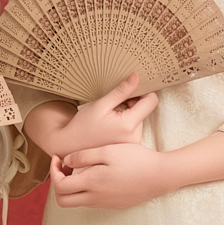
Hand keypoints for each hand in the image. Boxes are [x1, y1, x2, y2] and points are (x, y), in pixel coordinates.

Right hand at [25, 74, 158, 157]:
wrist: (72, 146)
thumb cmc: (83, 125)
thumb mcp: (101, 105)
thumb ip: (121, 91)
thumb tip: (137, 76)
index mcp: (128, 125)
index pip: (151, 102)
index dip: (143, 92)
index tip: (130, 90)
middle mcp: (134, 137)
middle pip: (145, 110)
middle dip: (133, 104)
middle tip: (114, 105)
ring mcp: (133, 144)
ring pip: (140, 119)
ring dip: (129, 114)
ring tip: (110, 118)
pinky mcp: (130, 148)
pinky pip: (135, 129)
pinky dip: (127, 124)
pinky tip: (112, 127)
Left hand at [52, 129, 223, 210]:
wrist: (160, 175)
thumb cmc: (136, 159)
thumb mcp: (108, 151)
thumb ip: (83, 156)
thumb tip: (65, 161)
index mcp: (92, 183)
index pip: (59, 186)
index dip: (53, 172)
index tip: (58, 158)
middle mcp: (96, 198)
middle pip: (63, 201)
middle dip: (58, 184)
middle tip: (65, 168)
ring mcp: (105, 204)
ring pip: (78, 202)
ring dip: (73, 188)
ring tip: (81, 170)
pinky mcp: (115, 206)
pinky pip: (92, 202)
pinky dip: (87, 191)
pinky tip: (97, 176)